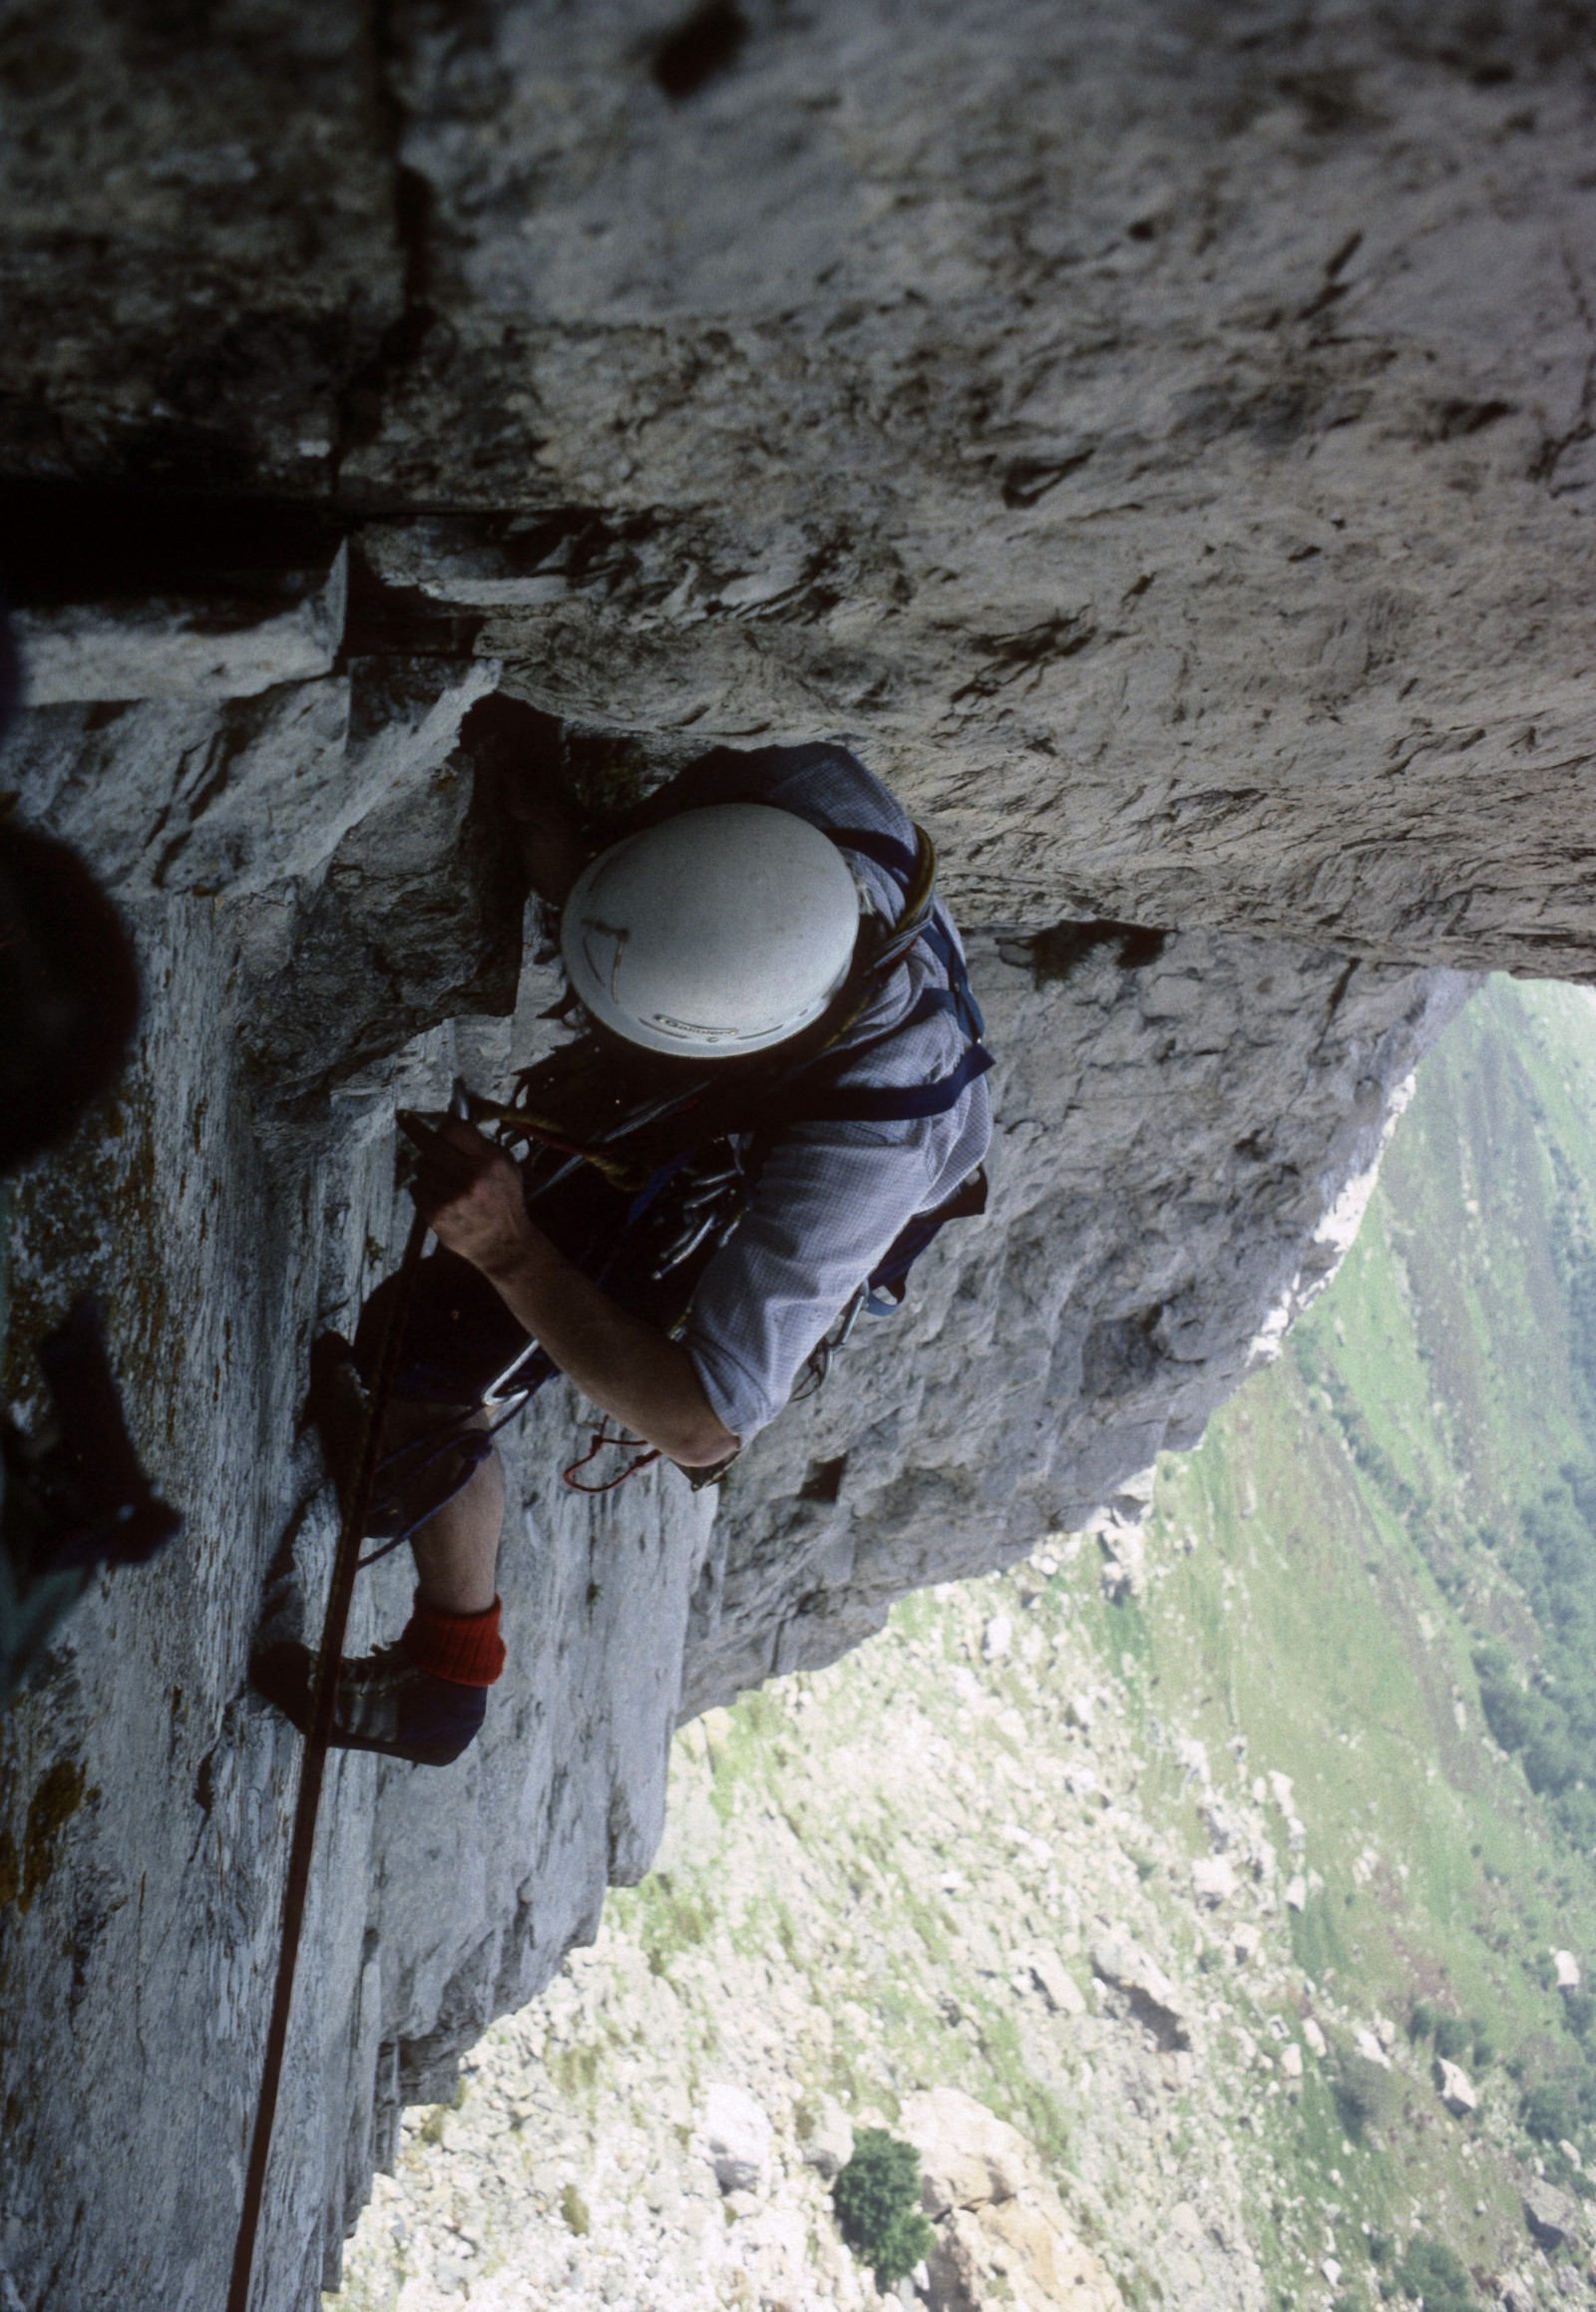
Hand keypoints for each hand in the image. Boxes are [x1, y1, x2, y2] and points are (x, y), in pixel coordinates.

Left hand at [397, 1114, 533, 1278]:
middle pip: (431, 1144)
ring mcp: (452, 1197)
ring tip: (440, 1177)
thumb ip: (482, 1146)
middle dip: (413, 1129)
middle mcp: (471, 1177)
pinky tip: (436, 1194)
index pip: (454, 1129)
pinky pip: (416, 1188)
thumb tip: (451, 1124)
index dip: (442, 1125)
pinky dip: (423, 1188)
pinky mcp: (437, 1214)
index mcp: (490, 1161)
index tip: (429, 1119)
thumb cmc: (505, 1201)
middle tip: (403, 1119)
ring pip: (421, 1167)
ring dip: (426, 1168)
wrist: (504, 1244)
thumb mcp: (508, 1167)